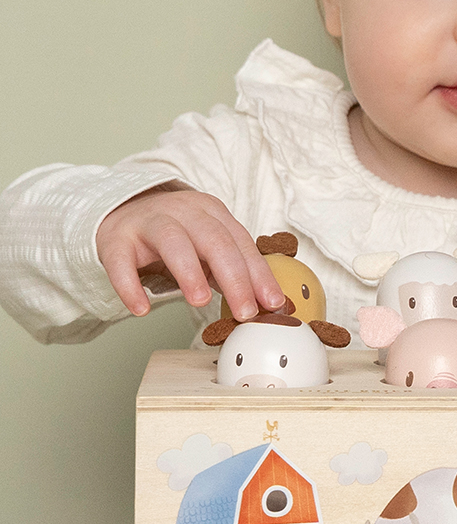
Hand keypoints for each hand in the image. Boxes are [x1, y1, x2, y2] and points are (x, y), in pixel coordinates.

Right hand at [96, 184, 284, 319]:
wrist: (122, 212)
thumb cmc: (176, 236)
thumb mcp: (207, 245)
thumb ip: (233, 268)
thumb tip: (265, 304)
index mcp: (212, 212)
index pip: (241, 243)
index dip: (259, 274)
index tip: (273, 304)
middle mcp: (184, 212)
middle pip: (214, 241)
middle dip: (234, 278)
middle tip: (245, 311)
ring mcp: (148, 222)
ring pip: (173, 241)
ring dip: (190, 272)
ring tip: (201, 302)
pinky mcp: (116, 239)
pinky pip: (121, 262)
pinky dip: (130, 286)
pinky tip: (141, 308)